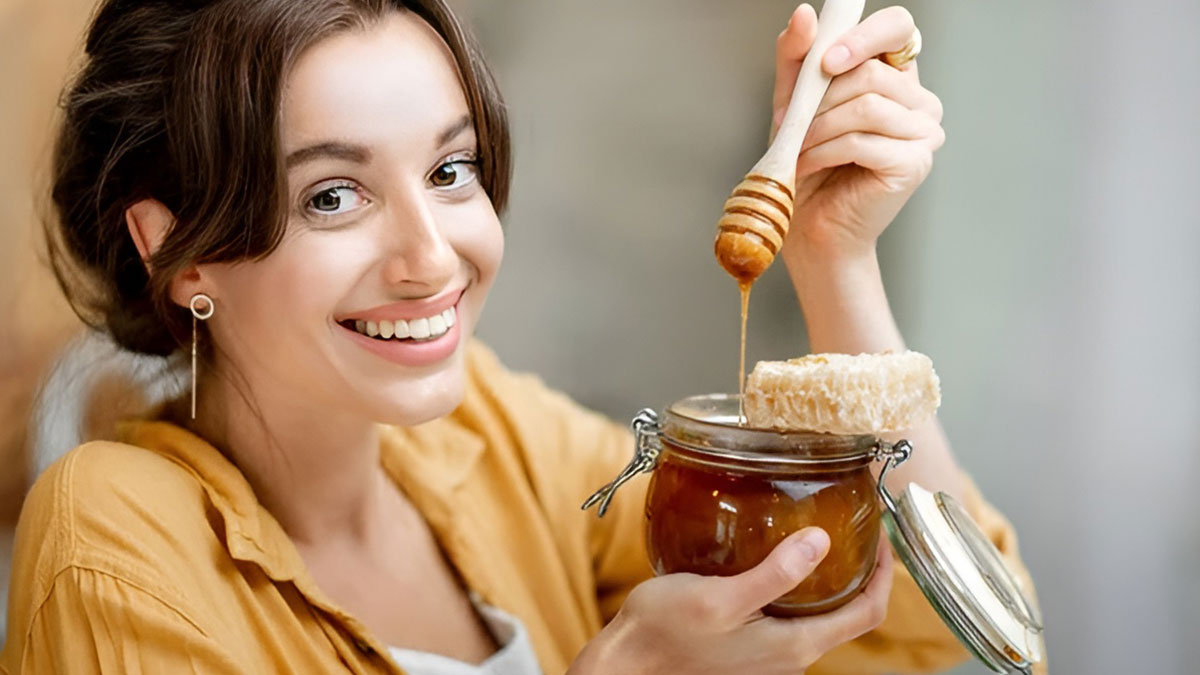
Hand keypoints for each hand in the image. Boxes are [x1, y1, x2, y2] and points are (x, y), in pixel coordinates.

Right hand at [570, 527, 893, 674]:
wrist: (626, 666)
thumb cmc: (662, 634)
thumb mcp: (719, 596)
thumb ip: (773, 573)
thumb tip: (820, 541)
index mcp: (792, 646)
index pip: (867, 614)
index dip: (886, 574)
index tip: (884, 534)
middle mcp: (789, 658)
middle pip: (850, 616)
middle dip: (863, 572)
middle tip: (858, 527)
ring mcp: (770, 658)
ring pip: (819, 617)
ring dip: (830, 579)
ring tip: (820, 534)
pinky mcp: (750, 651)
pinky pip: (791, 619)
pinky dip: (799, 588)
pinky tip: (776, 560)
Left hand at [773, 4, 944, 262]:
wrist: (812, 227)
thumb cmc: (807, 164)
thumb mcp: (793, 101)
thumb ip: (797, 57)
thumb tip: (805, 15)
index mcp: (896, 77)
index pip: (898, 26)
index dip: (863, 35)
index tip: (825, 60)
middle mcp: (919, 101)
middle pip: (871, 72)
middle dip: (819, 98)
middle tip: (790, 123)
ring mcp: (924, 132)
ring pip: (866, 105)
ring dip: (818, 127)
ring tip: (798, 147)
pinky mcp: (914, 163)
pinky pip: (863, 140)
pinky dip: (824, 151)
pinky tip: (808, 164)